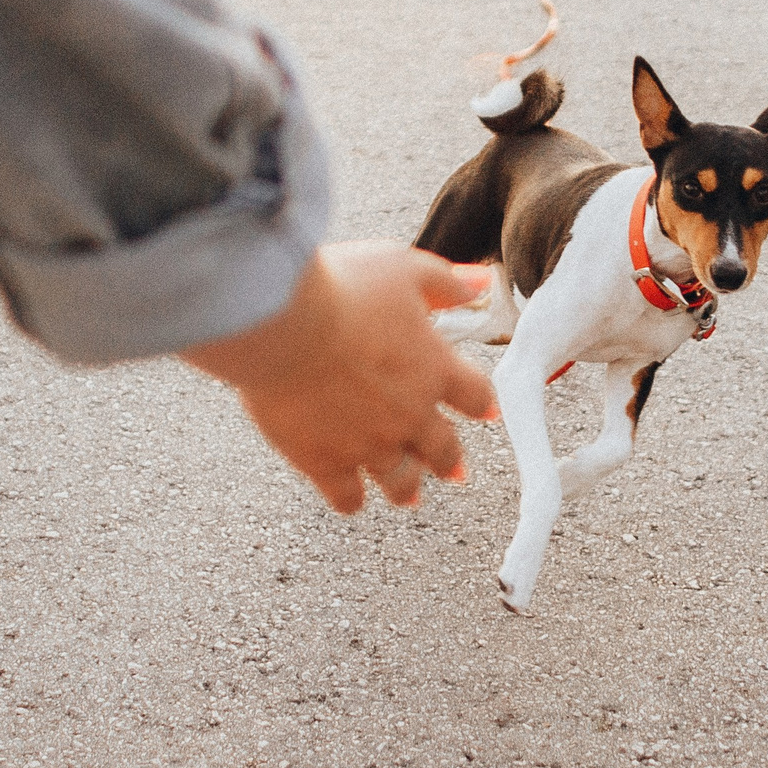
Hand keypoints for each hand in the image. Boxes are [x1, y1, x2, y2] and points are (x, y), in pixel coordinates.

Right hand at [183, 243, 496, 514]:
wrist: (282, 324)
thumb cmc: (339, 290)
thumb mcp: (402, 267)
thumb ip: (446, 281)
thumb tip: (482, 285)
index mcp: (434, 367)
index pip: (475, 395)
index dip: (481, 402)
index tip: (485, 411)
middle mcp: (409, 414)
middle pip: (443, 449)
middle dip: (449, 459)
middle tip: (453, 469)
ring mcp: (367, 443)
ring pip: (400, 480)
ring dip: (408, 487)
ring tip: (408, 495)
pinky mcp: (323, 461)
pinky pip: (347, 496)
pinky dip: (353, 499)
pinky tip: (352, 498)